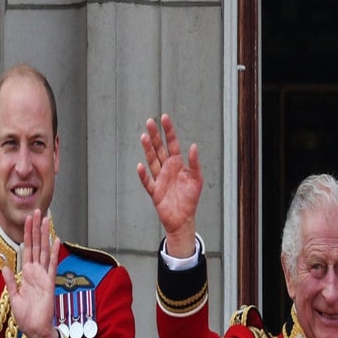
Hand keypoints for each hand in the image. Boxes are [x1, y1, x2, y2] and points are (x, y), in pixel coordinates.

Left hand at [2, 209, 60, 337]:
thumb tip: (5, 268)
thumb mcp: (13, 297)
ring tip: (46, 219)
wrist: (34, 329)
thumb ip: (10, 281)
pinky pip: (52, 265)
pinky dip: (54, 252)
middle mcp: (36, 272)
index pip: (28, 250)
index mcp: (27, 274)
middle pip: (37, 245)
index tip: (28, 220)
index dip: (28, 235)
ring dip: (44, 234)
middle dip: (36, 228)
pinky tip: (56, 240)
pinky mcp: (49, 283)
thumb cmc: (25, 317)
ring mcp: (44, 276)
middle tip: (38, 211)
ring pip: (44, 250)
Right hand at [137, 114, 202, 256]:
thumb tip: (193, 146)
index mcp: (177, 164)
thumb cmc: (191, 199)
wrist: (183, 220)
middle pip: (159, 149)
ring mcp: (159, 179)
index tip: (164, 117)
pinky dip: (144, 175)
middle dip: (155, 136)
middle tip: (150, 121)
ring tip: (144, 137)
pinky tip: (140, 166)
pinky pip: (147, 182)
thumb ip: (194, 163)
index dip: (168, 131)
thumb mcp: (197, 179)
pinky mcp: (155, 192)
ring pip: (152, 161)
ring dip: (148, 150)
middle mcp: (167, 169)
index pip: (172, 143)